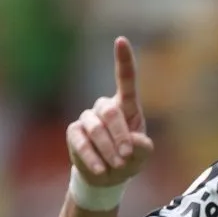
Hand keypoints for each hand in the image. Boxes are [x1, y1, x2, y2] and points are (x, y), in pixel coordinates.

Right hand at [66, 37, 154, 186]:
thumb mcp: (142, 154)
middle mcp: (105, 108)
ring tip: (117, 165)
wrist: (108, 176)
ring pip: (95, 128)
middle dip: (120, 136)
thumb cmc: (129, 159)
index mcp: (127, 106)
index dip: (123, 61)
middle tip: (127, 156)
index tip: (121, 40)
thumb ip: (143, 147)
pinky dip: (92, 157)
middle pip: (111, 112)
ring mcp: (88, 119)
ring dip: (108, 149)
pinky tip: (101, 170)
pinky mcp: (74, 133)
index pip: (126, 80)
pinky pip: (80, 142)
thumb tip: (134, 142)